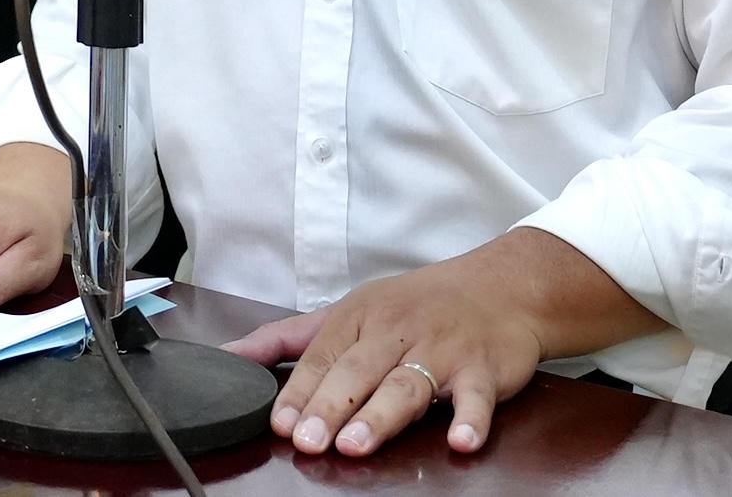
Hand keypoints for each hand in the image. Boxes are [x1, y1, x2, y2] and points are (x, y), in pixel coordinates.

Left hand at [223, 228, 663, 456]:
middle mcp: (398, 330)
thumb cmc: (417, 305)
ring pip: (407, 384)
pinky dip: (472, 418)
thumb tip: (229, 357)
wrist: (501, 286)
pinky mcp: (485, 368)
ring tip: (356, 444)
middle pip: (358, 371)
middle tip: (308, 440)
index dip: (300, 392)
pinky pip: (478, 395)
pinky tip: (461, 439)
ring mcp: (443, 349)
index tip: (281, 423)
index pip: (322, 357)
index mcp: (361, 317)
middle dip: (331, 405)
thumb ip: (288, 339)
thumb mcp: (349, 311)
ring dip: (381, 414)